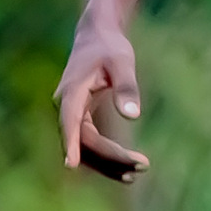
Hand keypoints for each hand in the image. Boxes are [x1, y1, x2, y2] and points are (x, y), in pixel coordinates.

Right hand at [54, 17, 150, 179]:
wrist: (97, 37)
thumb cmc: (110, 48)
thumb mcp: (122, 63)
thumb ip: (127, 87)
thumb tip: (133, 116)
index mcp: (72, 91)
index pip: (69, 122)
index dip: (70, 143)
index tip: (70, 165)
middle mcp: (66, 106)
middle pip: (82, 140)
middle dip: (109, 157)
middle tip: (143, 165)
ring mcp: (71, 114)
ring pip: (85, 147)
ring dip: (108, 163)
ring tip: (138, 173)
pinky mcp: (80, 119)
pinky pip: (89, 144)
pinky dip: (106, 157)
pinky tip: (126, 171)